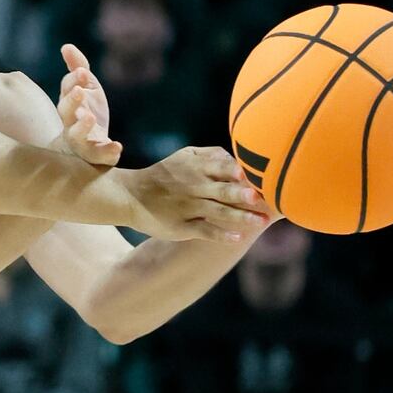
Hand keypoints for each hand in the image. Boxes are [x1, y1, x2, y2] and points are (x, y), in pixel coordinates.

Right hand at [55, 43, 120, 165]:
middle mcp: (70, 121)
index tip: (83, 72)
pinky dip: (107, 152)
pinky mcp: (95, 154)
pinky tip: (117, 146)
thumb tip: (66, 46)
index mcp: (69, 103)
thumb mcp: (87, 88)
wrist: (85, 147)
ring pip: (76, 134)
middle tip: (80, 91)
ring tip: (90, 117)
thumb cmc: (84, 112)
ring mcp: (81, 139)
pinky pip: (99, 155)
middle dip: (71, 100)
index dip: (73, 81)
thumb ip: (78, 67)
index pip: (67, 90)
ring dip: (82, 126)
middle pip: (65, 111)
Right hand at [116, 146, 269, 241]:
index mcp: (195, 168)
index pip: (223, 167)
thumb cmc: (164, 175)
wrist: (132, 196)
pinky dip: (221, 235)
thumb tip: (239, 158)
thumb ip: (210, 155)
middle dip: (242, 194)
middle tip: (260, 198)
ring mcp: (188, 208)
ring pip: (219, 212)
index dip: (240, 172)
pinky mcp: (182, 227)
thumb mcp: (183, 157)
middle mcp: (193, 187)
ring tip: (261, 221)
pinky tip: (238, 237)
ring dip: (241, 217)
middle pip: (223, 190)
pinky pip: (205, 231)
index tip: (260, 176)